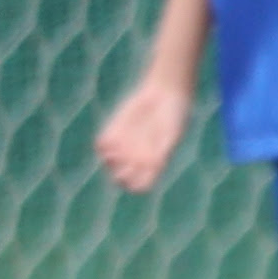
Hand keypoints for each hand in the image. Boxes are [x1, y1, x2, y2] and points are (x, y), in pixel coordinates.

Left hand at [93, 75, 188, 193]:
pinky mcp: (114, 131)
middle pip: (121, 177)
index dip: (136, 184)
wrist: (165, 93)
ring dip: (109, 162)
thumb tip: (155, 167)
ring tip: (114, 153)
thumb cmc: (175, 116)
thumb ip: (163, 150)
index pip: (140, 185)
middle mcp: (138, 157)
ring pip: (109, 163)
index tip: (137, 173)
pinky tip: (110, 141)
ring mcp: (125, 145)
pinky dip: (103, 147)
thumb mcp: (172, 134)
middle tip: (125, 162)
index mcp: (154, 163)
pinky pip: (101, 145)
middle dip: (120, 174)